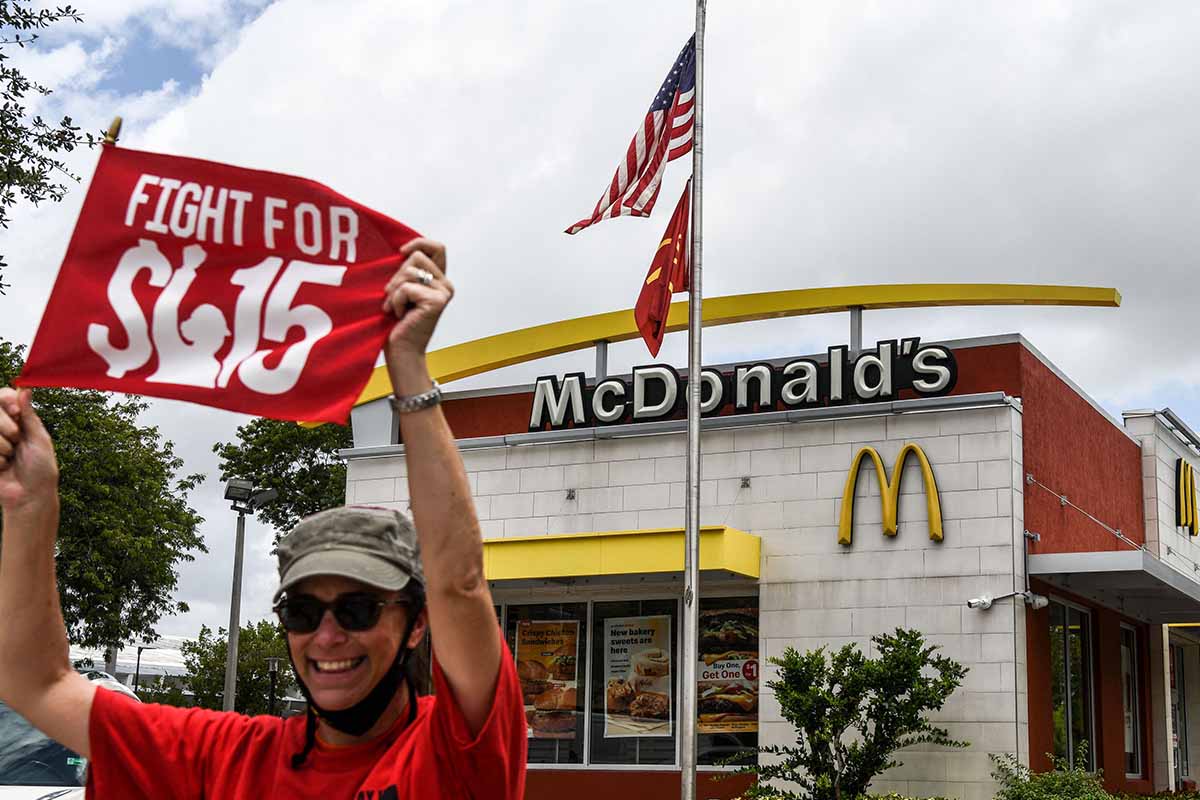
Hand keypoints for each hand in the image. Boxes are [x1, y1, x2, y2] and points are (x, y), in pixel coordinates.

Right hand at [0, 388, 58, 511]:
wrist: (29, 495)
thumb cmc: (41, 469)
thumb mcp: (39, 439)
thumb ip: (29, 415)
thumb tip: (25, 389)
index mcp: (19, 420)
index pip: (2, 396)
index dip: (6, 402)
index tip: (16, 413)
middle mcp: (2, 428)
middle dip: (7, 428)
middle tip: (16, 442)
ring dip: (2, 447)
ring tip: (11, 458)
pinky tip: (3, 466)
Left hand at [380, 238, 453, 358]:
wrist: (402, 351)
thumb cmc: (398, 324)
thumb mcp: (401, 290)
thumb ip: (407, 271)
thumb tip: (400, 251)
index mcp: (439, 280)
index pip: (437, 247)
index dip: (418, 242)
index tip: (400, 252)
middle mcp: (445, 285)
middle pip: (416, 256)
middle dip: (397, 275)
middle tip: (394, 297)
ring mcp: (443, 292)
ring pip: (409, 271)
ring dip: (394, 291)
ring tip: (396, 308)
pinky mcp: (436, 301)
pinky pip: (406, 288)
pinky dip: (396, 301)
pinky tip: (400, 315)